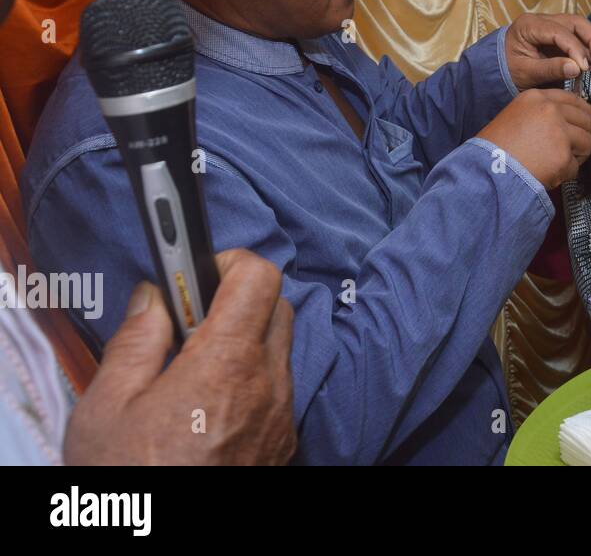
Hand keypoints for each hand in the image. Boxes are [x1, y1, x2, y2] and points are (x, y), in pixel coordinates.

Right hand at [64, 249, 295, 464]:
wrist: (161, 547)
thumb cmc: (127, 482)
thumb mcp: (106, 408)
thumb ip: (137, 340)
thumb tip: (154, 296)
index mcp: (226, 365)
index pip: (259, 278)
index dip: (228, 263)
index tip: (196, 273)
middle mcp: (268, 386)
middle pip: (278, 307)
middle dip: (239, 298)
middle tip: (189, 320)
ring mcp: (282, 417)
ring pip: (280, 350)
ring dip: (245, 341)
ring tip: (192, 369)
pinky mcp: (283, 444)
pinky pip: (278, 390)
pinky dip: (252, 379)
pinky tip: (209, 405)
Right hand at [477, 88, 590, 189]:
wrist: (487, 169)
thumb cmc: (495, 148)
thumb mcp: (515, 116)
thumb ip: (540, 114)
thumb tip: (570, 122)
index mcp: (536, 98)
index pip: (572, 99)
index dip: (585, 111)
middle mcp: (550, 110)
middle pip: (585, 119)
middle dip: (584, 134)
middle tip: (578, 147)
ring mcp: (559, 132)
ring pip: (587, 142)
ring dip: (578, 155)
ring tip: (560, 163)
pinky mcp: (563, 156)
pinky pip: (575, 166)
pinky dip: (565, 174)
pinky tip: (550, 173)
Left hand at [504, 13, 590, 89]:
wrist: (496, 70)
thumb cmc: (507, 70)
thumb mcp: (525, 72)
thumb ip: (550, 69)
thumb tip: (577, 68)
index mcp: (529, 25)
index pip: (559, 31)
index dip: (575, 49)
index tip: (584, 68)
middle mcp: (543, 20)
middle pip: (576, 23)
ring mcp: (554, 27)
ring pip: (582, 31)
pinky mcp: (561, 38)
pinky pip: (581, 42)